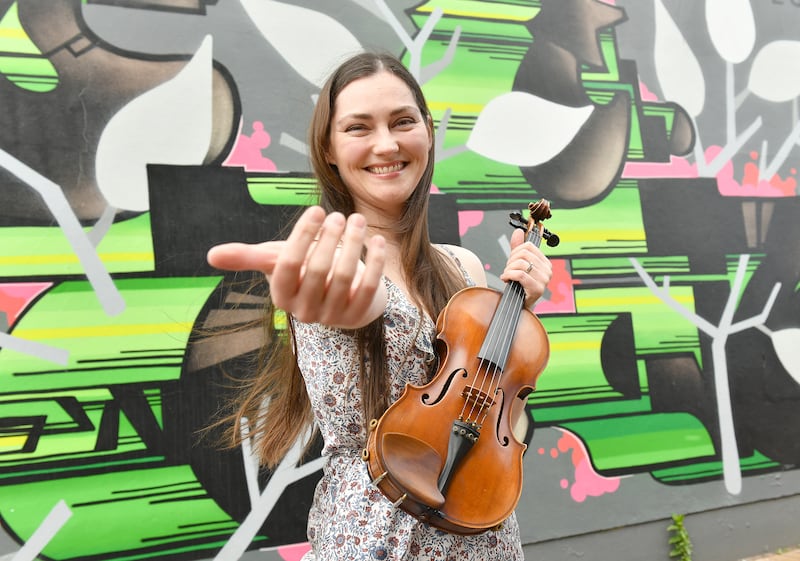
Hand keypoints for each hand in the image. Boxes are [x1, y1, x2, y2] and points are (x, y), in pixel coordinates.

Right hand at [207, 206, 387, 327]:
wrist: (340, 296)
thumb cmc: (304, 271)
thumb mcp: (277, 261)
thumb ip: (248, 257)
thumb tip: (210, 256)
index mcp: (281, 295)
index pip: (288, 265)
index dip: (302, 237)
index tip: (316, 211)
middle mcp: (304, 311)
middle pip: (318, 270)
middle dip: (331, 239)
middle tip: (339, 215)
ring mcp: (333, 316)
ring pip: (345, 277)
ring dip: (353, 244)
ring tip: (357, 220)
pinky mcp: (358, 315)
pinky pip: (368, 288)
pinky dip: (375, 262)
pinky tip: (376, 240)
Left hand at [499, 227, 551, 307]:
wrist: (518, 306)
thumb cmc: (519, 286)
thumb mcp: (518, 265)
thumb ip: (518, 248)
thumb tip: (518, 232)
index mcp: (545, 263)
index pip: (528, 246)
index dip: (515, 252)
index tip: (511, 261)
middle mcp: (548, 270)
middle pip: (523, 254)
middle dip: (510, 261)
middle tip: (508, 270)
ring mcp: (544, 280)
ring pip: (520, 264)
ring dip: (508, 269)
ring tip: (507, 275)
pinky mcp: (538, 289)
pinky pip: (520, 275)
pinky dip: (508, 275)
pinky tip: (506, 279)